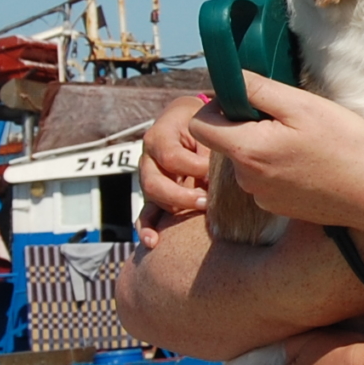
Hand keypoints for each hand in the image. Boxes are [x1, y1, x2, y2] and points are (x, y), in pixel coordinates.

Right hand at [139, 95, 214, 226]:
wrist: (188, 122)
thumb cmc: (201, 125)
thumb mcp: (205, 127)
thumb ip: (208, 148)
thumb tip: (217, 176)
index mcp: (159, 137)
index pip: (171, 158)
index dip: (195, 168)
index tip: (215, 174)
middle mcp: (148, 158)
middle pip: (155, 183)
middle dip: (183, 196)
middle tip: (207, 201)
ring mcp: (148, 177)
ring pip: (152, 198)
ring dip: (175, 208)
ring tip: (200, 212)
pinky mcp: (153, 194)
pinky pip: (145, 213)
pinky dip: (147, 228)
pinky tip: (152, 242)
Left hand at [184, 74, 363, 228]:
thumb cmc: (345, 146)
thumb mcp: (302, 105)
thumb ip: (258, 89)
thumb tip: (228, 77)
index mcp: (246, 150)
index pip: (200, 124)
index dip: (218, 105)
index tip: (249, 99)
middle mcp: (245, 178)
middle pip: (225, 141)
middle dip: (247, 124)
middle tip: (288, 118)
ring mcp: (260, 197)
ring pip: (246, 159)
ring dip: (264, 145)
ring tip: (303, 142)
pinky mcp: (276, 207)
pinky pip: (263, 178)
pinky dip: (277, 167)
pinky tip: (309, 164)